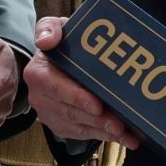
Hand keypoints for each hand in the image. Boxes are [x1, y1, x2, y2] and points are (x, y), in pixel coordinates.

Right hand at [22, 17, 142, 150]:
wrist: (59, 60)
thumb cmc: (62, 44)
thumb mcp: (55, 28)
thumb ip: (49, 28)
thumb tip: (46, 41)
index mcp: (37, 74)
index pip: (55, 88)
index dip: (76, 98)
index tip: (97, 105)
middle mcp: (40, 97)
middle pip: (70, 112)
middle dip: (97, 121)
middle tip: (120, 125)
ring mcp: (49, 113)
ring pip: (78, 127)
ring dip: (104, 132)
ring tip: (127, 135)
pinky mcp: (61, 125)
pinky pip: (81, 134)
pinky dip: (103, 136)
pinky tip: (123, 137)